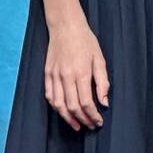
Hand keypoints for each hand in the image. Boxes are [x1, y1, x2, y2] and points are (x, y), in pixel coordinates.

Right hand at [44, 13, 109, 131]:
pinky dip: (56, 107)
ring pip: (58, 105)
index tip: (98, 122)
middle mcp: (66, 76)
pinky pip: (49, 95)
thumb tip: (104, 102)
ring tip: (77, 125)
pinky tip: (64, 112)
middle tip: (90, 126)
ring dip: (68, 118)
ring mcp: (54, 75)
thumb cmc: (86, 41)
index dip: (92, 115)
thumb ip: (103, 82)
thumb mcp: (100, 59)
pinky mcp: (47, 74)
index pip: (86, 103)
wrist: (66, 27)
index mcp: (81, 73)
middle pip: (72, 107)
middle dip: (82, 120)